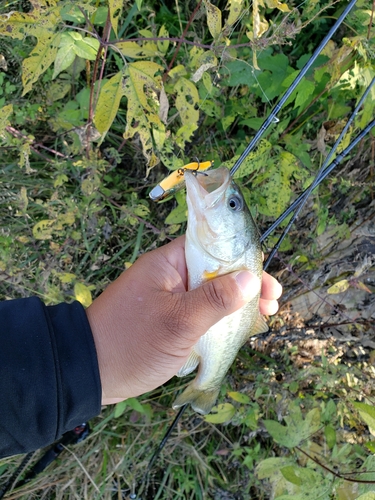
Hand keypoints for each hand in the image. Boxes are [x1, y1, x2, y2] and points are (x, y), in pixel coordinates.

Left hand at [86, 236, 281, 404]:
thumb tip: (250, 277)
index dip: (242, 261)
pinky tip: (238, 328)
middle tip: (271, 302)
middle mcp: (169, 275)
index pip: (212, 248)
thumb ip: (215, 299)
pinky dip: (218, 318)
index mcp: (168, 263)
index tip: (265, 280)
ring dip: (235, 303)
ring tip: (262, 316)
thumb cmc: (132, 342)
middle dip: (245, 285)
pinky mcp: (167, 318)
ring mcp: (168, 298)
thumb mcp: (179, 321)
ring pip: (209, 293)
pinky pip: (199, 311)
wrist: (88, 371)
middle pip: (215, 272)